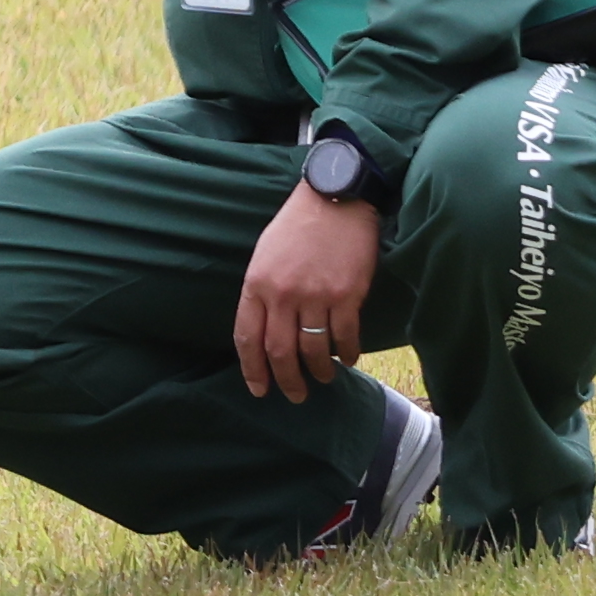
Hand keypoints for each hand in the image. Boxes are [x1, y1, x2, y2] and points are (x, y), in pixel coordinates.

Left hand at [238, 175, 386, 402]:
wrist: (334, 200)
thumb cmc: (297, 227)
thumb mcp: (265, 256)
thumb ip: (262, 293)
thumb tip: (267, 331)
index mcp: (256, 284)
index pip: (248, 337)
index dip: (252, 368)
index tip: (258, 389)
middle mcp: (282, 294)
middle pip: (280, 351)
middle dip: (286, 380)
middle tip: (295, 396)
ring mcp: (315, 295)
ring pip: (314, 350)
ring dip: (318, 371)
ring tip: (322, 379)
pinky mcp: (347, 295)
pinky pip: (345, 336)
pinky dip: (347, 353)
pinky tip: (347, 359)